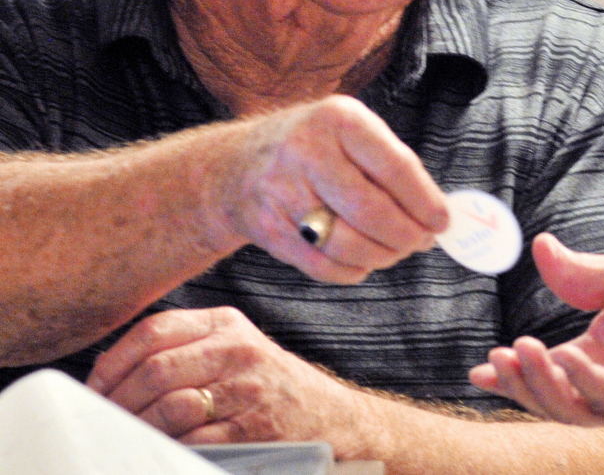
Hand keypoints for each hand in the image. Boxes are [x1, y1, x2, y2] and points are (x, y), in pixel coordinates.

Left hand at [86, 307, 364, 447]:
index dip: (114, 361)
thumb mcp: (236, 349)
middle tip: (102, 422)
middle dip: (117, 402)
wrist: (333, 419)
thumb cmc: (273, 387)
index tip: (95, 388)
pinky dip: (167, 450)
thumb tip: (113, 372)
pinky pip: (194, 441)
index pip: (154, 330)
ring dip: (137, 430)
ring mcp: (248, 388)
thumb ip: (187, 349)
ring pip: (169, 407)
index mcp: (226, 324)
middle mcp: (237, 349)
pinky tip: (159, 453)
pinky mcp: (254, 428)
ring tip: (125, 440)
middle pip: (155, 369)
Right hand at [225, 95, 449, 283]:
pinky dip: (352, 270)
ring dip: (382, 256)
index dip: (425, 201)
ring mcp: (282, 190)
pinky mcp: (268, 228)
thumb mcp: (350, 133)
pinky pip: (322, 265)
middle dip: (406, 235)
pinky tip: (362, 260)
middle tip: (421, 242)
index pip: (396, 166)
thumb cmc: (314, 148)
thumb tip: (435, 215)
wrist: (237, 164)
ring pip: (347, 243)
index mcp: (339, 118)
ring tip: (395, 250)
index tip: (443, 221)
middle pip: (371, 211)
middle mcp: (307, 150)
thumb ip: (392, 166)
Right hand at [469, 234, 603, 428]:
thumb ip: (580, 274)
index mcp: (598, 353)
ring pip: (573, 408)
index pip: (546, 369)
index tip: (479, 369)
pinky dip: (584, 382)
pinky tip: (567, 357)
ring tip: (520, 352)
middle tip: (497, 358)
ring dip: (542, 385)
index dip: (512, 373)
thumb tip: (539, 246)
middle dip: (519, 382)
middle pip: (551, 397)